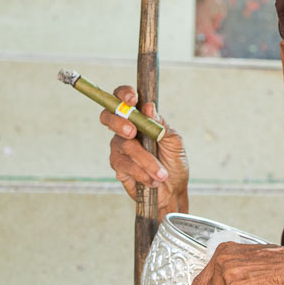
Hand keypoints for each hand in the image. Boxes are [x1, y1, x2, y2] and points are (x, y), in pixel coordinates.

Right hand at [100, 85, 188, 216]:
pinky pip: (125, 165)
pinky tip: (153, 179)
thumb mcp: (174, 141)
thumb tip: (149, 107)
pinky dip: (142, 172)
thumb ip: (160, 124)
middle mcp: (126, 130)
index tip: (132, 98)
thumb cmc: (174, 162)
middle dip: (119, 122)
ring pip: (124, 145)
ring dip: (146, 160)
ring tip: (161, 173)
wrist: (174, 190)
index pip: (123, 99)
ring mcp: (120, 148)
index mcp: (140, 118)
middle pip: (109, 117)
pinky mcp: (118, 166)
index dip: (123, 94)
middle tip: (132, 132)